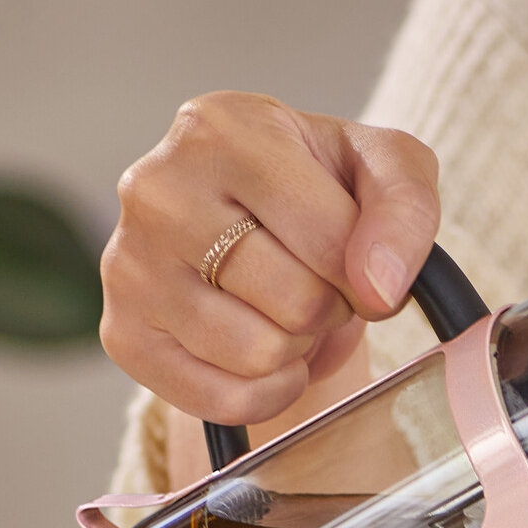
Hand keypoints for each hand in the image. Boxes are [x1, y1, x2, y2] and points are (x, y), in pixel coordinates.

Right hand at [99, 90, 439, 425]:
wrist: (246, 225)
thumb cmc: (314, 188)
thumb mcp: (381, 168)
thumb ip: (405, 208)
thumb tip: (378, 285)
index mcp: (219, 128)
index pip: (332, 238)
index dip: (367, 269)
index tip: (356, 257)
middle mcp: (157, 189)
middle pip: (297, 302)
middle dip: (328, 307)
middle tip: (313, 281)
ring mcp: (129, 265)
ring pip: (259, 354)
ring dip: (295, 347)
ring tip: (281, 307)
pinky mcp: (123, 334)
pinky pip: (225, 399)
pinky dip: (265, 392)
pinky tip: (261, 354)